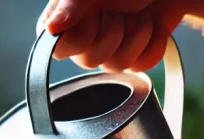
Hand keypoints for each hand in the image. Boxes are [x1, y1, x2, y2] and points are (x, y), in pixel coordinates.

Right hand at [37, 0, 188, 71]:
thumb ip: (70, 6)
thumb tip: (50, 29)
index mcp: (66, 19)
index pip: (58, 49)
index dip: (80, 37)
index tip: (94, 14)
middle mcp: (84, 37)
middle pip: (90, 61)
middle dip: (113, 31)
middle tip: (118, 9)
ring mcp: (110, 49)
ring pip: (117, 66)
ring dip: (136, 34)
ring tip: (139, 12)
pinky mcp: (136, 56)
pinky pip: (141, 66)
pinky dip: (153, 42)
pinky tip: (152, 24)